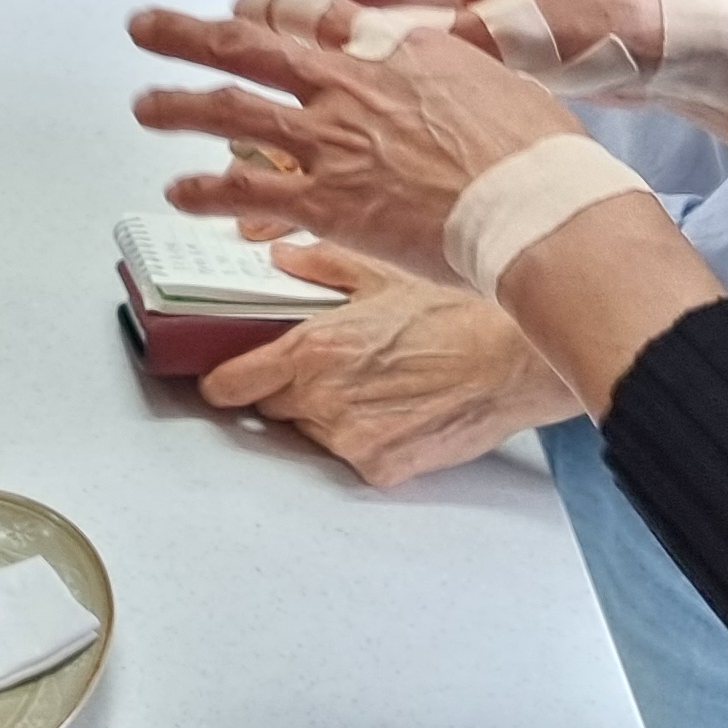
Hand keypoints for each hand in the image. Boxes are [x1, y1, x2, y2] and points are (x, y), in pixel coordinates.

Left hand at [128, 0, 582, 282]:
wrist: (538, 207)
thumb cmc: (538, 153)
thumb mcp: (496, 79)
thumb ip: (448, 72)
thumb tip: (443, 74)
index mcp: (394, 47)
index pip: (315, 12)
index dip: (270, 6)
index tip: (243, 3)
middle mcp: (351, 84)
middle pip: (250, 44)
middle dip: (188, 33)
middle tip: (145, 25)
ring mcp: (333, 141)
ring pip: (232, 111)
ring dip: (179, 106)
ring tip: (145, 105)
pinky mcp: (328, 202)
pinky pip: (249, 193)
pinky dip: (208, 191)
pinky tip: (181, 191)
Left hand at [202, 245, 581, 483]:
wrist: (509, 362)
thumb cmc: (453, 315)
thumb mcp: (381, 274)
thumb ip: (320, 267)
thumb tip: (281, 259)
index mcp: (313, 349)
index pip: (232, 383)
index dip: (221, 381)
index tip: (219, 380)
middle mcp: (323, 398)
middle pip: (270, 408)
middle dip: (285, 390)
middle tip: (322, 371)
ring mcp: (350, 439)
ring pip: (309, 433)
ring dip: (324, 415)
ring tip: (370, 385)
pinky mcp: (380, 468)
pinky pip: (349, 457)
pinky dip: (362, 438)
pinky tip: (393, 411)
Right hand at [269, 0, 670, 75]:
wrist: (655, 50)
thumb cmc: (596, 26)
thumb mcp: (514, 33)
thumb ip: (439, 39)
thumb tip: (369, 53)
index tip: (253, 8)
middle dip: (295, 8)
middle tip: (243, 41)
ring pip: (363, 12)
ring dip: (321, 36)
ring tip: (275, 69)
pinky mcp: (461, 31)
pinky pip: (391, 39)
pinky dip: (358, 58)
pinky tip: (334, 90)